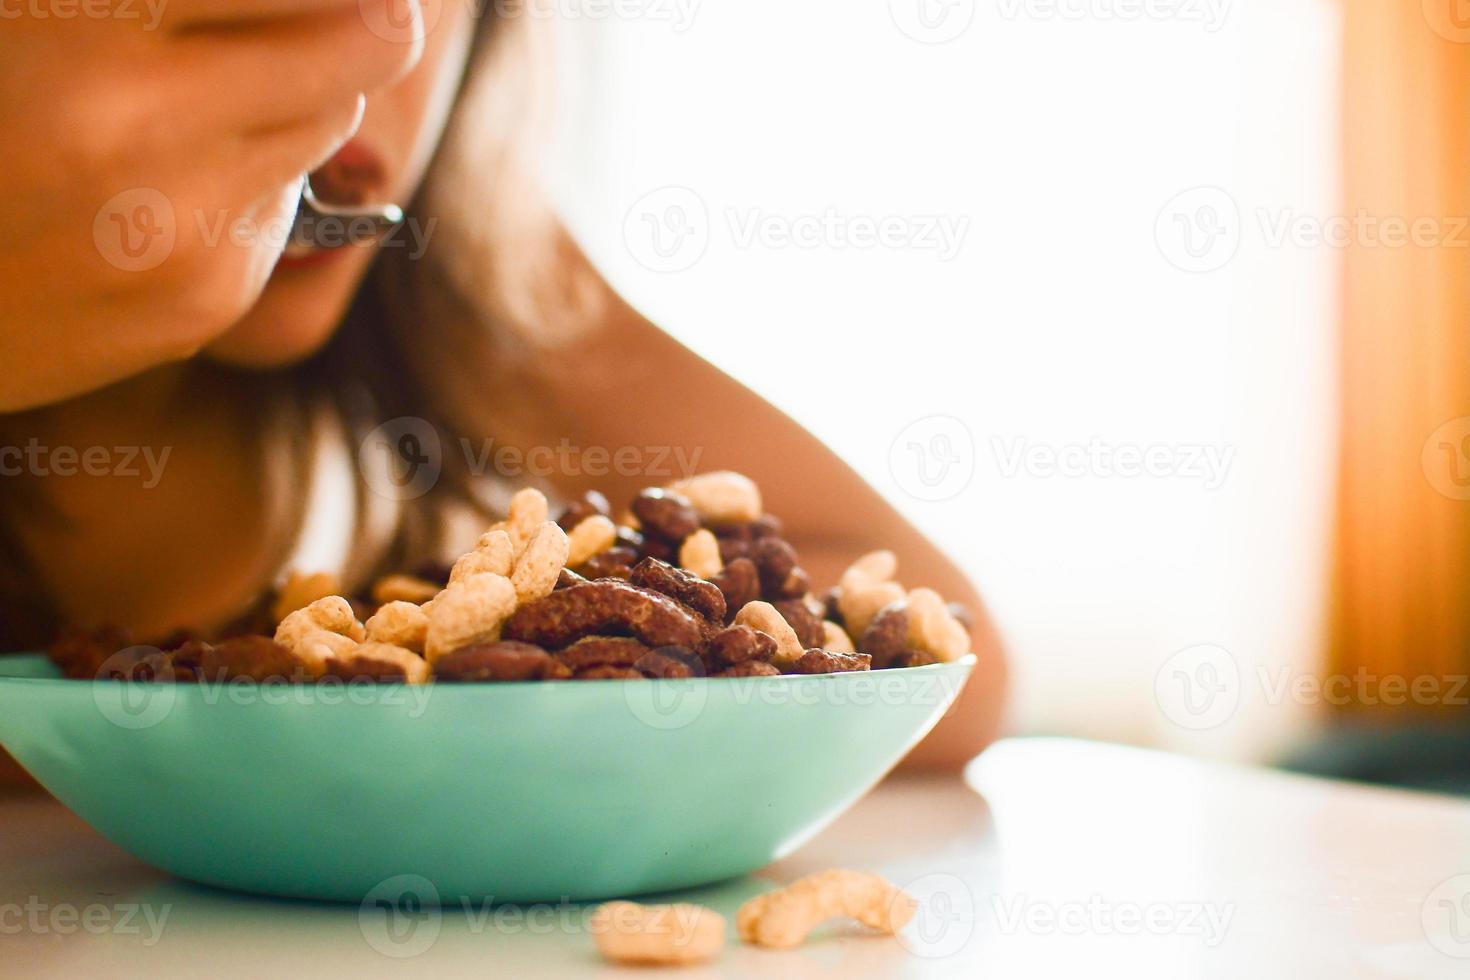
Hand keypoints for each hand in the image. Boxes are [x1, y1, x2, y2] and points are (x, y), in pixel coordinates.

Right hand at [0, 0, 424, 410]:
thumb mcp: (26, 8)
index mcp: (87, 20)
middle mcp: (148, 124)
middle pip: (370, 39)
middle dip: (345, 14)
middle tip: (289, 13)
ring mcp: (187, 226)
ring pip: (334, 119)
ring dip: (292, 91)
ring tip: (186, 92)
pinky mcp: (208, 299)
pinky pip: (284, 205)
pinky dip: (245, 177)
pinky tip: (150, 183)